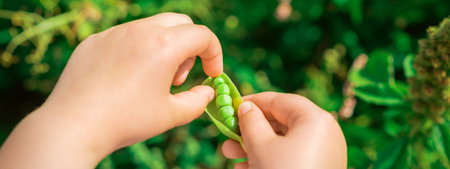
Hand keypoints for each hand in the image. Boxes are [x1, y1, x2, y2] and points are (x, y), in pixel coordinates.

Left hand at [0, 12, 221, 168]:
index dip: (214, 54)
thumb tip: (207, 91)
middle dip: (190, 47)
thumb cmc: (125, 121)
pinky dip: (137, 51)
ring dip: (163, 48)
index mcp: (163, 46)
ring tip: (151, 80)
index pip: (203, 35)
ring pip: (151, 27)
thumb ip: (198, 101)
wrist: (73, 125)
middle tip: (179, 77)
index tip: (210, 75)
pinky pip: (125, 36)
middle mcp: (139, 30)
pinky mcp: (94, 40)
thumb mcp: (172, 115)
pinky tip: (126, 78)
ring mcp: (114, 33)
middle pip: (180, 23)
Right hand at [222, 92, 346, 168]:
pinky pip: (291, 157)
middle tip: (227, 134)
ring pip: (283, 142)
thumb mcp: (260, 146)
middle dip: (250, 129)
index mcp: (315, 119)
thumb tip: (246, 107)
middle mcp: (324, 133)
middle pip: (280, 122)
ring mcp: (323, 154)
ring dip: (254, 146)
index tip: (231, 106)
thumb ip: (250, 121)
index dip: (253, 101)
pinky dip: (269, 159)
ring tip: (229, 154)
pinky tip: (245, 168)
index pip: (280, 100)